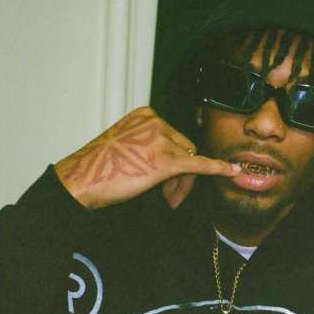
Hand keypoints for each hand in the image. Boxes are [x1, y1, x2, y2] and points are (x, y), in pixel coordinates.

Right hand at [54, 106, 238, 208]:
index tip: (164, 180)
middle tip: (169, 196)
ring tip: (168, 199)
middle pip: (185, 148)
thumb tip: (176, 160)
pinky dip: (218, 168)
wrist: (80, 180)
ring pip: (189, 161)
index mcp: (147, 113)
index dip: (173, 159)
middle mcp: (157, 121)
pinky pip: (199, 164)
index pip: (174, 136)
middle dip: (180, 173)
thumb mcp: (126, 143)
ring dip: (181, 182)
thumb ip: (151, 144)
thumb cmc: (99, 166)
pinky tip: (232, 171)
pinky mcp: (166, 161)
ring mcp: (162, 139)